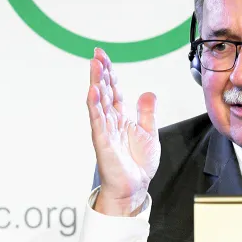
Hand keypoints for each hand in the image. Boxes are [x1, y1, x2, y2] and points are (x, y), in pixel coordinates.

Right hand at [85, 47, 160, 216]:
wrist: (135, 187)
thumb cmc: (138, 163)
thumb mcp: (149, 132)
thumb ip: (147, 112)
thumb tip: (148, 92)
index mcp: (121, 116)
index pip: (113, 88)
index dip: (108, 72)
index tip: (102, 55)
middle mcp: (111, 120)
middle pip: (103, 90)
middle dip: (100, 72)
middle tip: (96, 55)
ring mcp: (105, 129)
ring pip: (98, 102)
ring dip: (95, 83)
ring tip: (94, 66)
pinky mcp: (103, 141)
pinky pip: (97, 121)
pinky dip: (94, 106)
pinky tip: (93, 92)